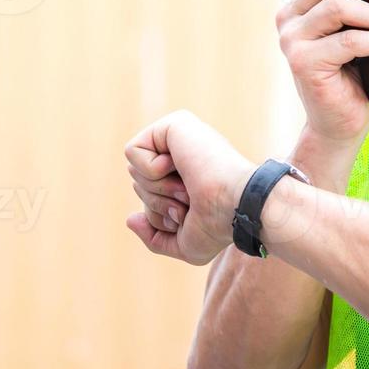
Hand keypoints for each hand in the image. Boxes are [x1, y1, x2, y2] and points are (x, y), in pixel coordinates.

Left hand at [125, 110, 254, 264]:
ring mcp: (181, 136)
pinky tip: (179, 166)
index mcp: (188, 175)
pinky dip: (150, 170)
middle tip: (188, 199)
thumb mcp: (185, 244)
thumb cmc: (219, 226)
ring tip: (188, 185)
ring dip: (158, 189)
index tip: (189, 213)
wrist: (237, 207)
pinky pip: (132, 151)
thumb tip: (130, 218)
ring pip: (134, 170)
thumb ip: (155, 238)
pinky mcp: (175, 124)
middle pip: (137, 183)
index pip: (147, 196)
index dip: (160, 215)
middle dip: (157, 202)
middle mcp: (184, 153)